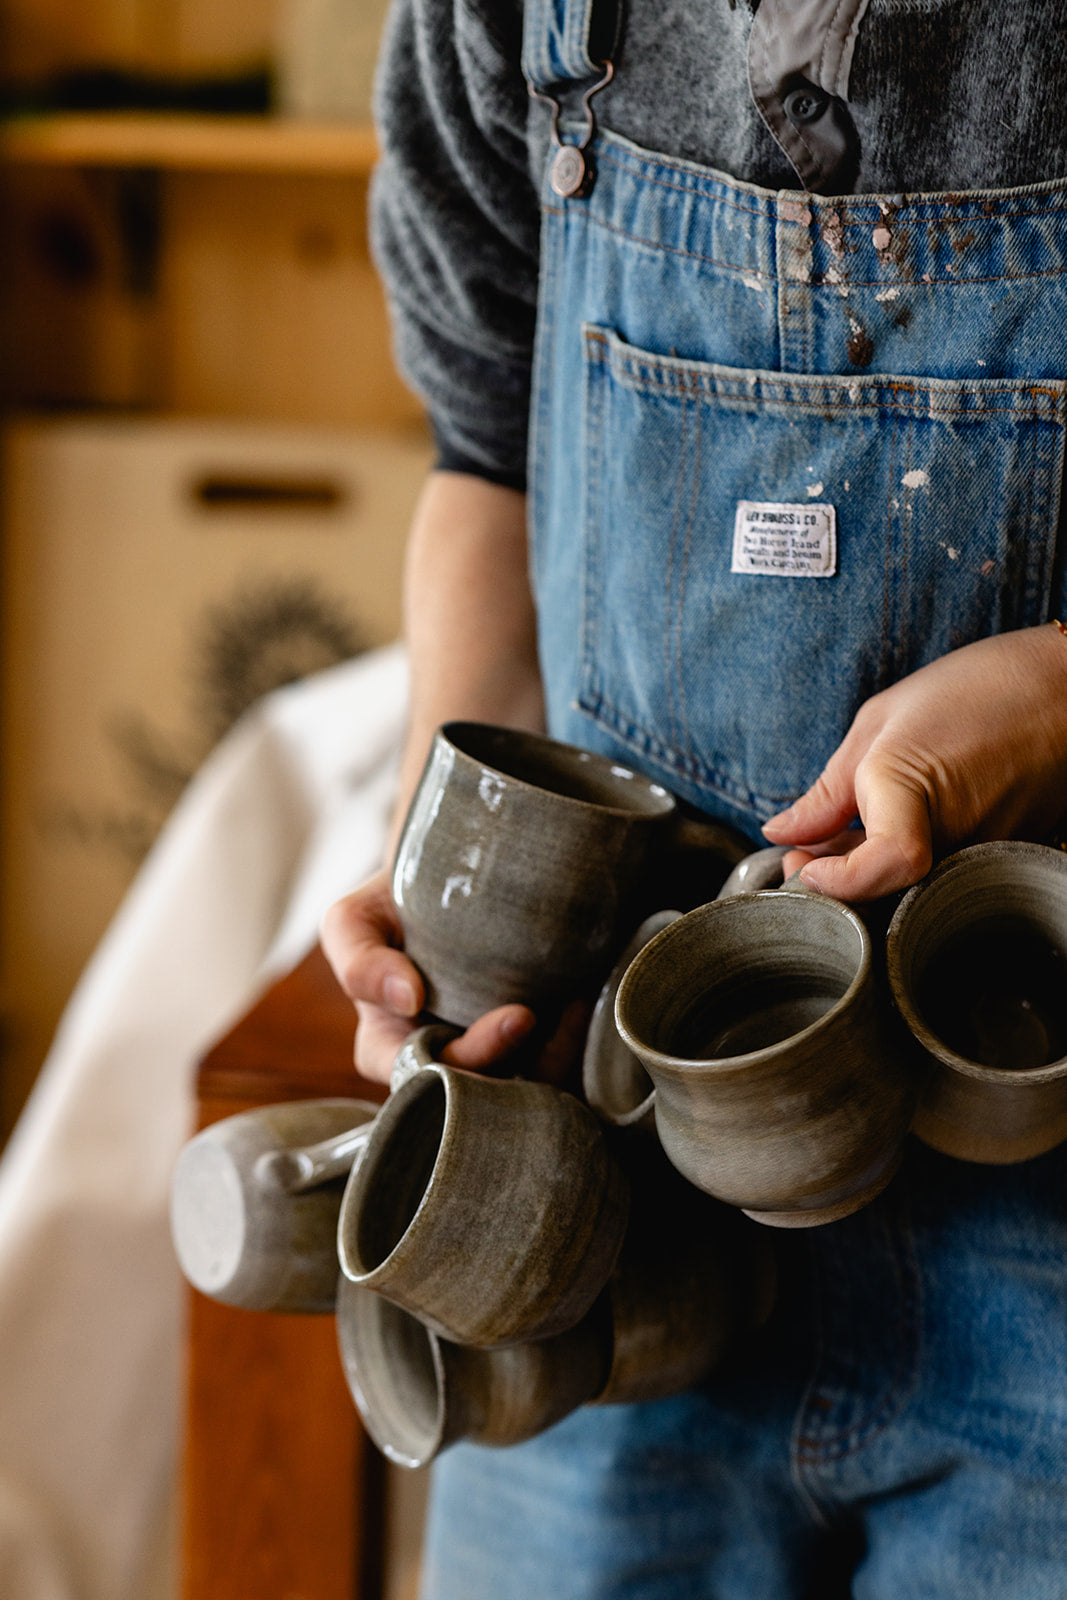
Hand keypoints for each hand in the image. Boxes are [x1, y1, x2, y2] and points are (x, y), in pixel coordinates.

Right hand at [321, 867, 565, 1083]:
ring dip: (551, 1053)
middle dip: (507, 1059)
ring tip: (569, 1004)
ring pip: (522, 1085)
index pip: (423, 1079)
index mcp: (392, 1049)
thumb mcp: (353, 921)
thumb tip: (407, 998)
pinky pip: (555, 1066)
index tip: (511, 1016)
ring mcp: (489, 1053)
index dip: (468, 1060)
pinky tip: (580, 1000)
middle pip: (478, 1088)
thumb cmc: (390, 905)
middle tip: (531, 1013)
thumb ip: (358, 960)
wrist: (447, 873)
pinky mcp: (529, 1042)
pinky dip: (571, 1039)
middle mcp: (443, 1058)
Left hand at [762, 625, 1066, 901]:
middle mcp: (955, 833)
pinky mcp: (1000, 859)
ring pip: (908, 888)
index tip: (803, 867)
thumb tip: (780, 833)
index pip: (879, 869)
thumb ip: (827, 789)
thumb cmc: (976, 689)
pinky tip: (893, 830)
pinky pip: (939, 876)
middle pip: (883, 893)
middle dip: (833, 884)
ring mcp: (983, 852)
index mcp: (913, 787)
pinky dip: (906, 864)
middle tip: (805, 857)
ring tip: (846, 833)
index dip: (835, 882)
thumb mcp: (879, 723)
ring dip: (866, 872)